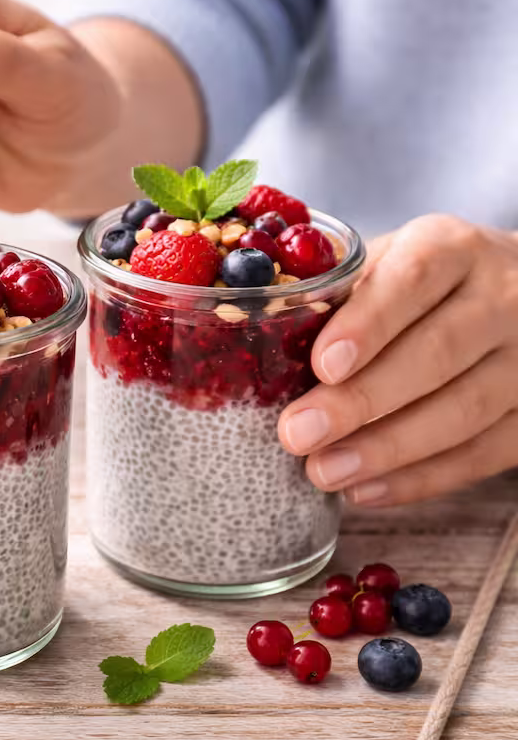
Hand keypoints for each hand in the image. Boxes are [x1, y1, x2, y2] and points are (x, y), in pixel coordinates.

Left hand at [278, 214, 517, 505]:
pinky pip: (485, 453)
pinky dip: (422, 478)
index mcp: (452, 249)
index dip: (369, 323)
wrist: (515, 297)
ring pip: (464, 410)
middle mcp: (503, 295)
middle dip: (362, 401)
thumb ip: (335, 295)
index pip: (414, 278)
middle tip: (298, 434)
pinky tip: (366, 491)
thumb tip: (248, 338)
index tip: (322, 365)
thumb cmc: (419, 288)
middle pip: (438, 352)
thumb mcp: (383, 266)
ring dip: (387, 450)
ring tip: (323, 472)